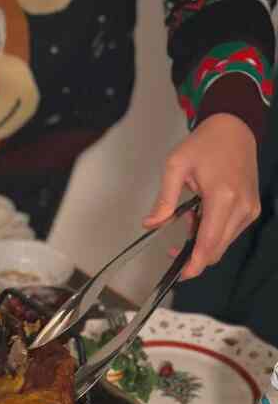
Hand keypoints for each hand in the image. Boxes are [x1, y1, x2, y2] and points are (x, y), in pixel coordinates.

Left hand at [144, 114, 260, 278]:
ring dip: (203, 243)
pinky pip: (230, 233)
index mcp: (223, 197)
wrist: (234, 127)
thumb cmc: (205, 143)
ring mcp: (250, 209)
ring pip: (223, 244)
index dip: (194, 264)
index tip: (181, 275)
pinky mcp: (252, 209)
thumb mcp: (176, 167)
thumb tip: (151, 224)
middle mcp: (241, 206)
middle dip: (195, 257)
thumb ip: (164, 200)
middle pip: (216, 250)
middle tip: (174, 250)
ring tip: (189, 220)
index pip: (208, 243)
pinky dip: (214, 234)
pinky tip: (202, 217)